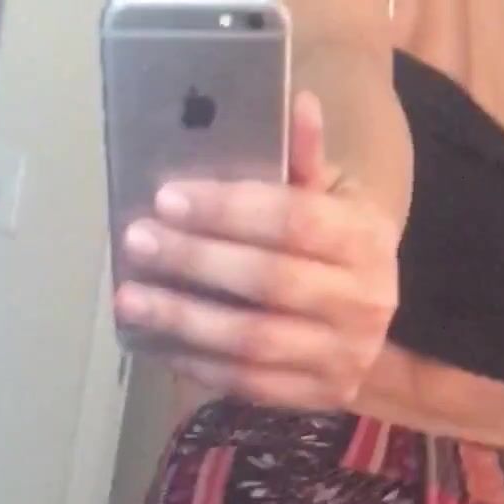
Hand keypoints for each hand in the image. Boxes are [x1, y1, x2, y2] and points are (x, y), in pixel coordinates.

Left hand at [115, 93, 399, 410]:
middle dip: (195, 262)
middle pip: (268, 283)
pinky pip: (250, 384)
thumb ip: (304, 161)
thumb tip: (297, 103)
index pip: (293, 221)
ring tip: (131, 301)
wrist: (372, 316)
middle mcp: (363, 303)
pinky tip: (161, 342)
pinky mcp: (322, 399)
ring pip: (253, 341)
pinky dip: (199, 363)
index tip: (168, 199)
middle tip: (138, 242)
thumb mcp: (330, 196)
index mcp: (365, 240)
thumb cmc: (334, 245)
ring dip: (184, 321)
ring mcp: (344, 359)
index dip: (228, 211)